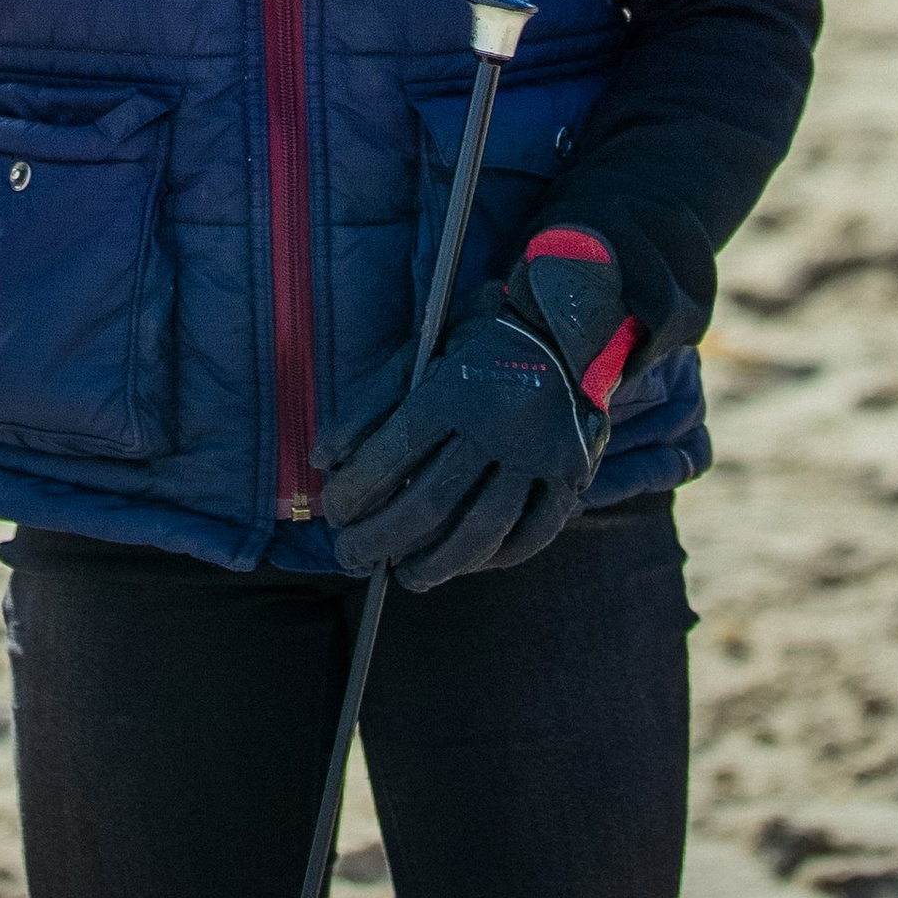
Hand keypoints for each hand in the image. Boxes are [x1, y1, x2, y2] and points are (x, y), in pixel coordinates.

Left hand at [317, 227, 637, 588]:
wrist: (570, 321)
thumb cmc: (482, 332)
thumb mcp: (423, 345)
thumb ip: (372, 401)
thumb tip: (324, 457)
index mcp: (457, 389)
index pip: (394, 454)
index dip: (356, 490)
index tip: (333, 512)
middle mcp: (500, 427)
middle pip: (432, 502)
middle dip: (383, 537)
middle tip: (352, 558)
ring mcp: (541, 457)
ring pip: (483, 529)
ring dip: (438, 563)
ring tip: (407, 576)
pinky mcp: (573, 475)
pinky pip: (534, 533)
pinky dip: (498, 557)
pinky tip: (467, 564)